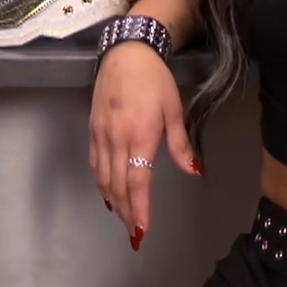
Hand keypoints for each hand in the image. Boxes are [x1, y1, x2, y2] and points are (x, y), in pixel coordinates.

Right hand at [89, 43, 199, 251]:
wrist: (126, 54)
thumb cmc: (155, 81)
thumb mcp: (174, 110)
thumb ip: (180, 144)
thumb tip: (193, 171)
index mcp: (141, 136)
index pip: (138, 182)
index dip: (140, 208)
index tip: (142, 229)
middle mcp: (117, 140)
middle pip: (118, 185)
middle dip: (126, 212)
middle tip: (134, 232)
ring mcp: (101, 135)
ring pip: (103, 177)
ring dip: (112, 200)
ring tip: (122, 217)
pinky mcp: (92, 129)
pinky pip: (94, 163)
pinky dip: (100, 182)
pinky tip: (107, 191)